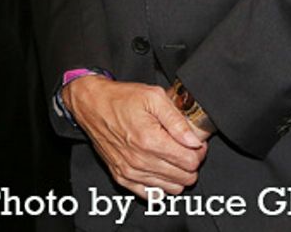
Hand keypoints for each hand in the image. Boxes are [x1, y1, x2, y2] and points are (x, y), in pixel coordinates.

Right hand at [65, 76, 206, 196]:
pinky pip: (152, 195)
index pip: (191, 162)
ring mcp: (130, 171)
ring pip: (172, 189)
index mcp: (150, 140)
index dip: (198, 151)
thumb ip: (177, 120)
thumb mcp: (153, 96)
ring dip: (177, 174)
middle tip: (183, 148)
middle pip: (185, 178)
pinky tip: (158, 168)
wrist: (91, 104)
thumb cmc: (120, 99)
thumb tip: (194, 140)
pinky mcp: (122, 177)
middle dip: (189, 163)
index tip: (193, 143)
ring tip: (170, 156)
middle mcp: (140, 160)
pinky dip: (160, 184)